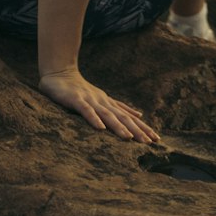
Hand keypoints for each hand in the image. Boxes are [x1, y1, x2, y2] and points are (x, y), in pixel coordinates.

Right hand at [39, 67, 159, 142]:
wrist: (60, 73)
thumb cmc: (80, 89)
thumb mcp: (103, 99)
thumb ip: (119, 107)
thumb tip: (139, 115)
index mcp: (109, 103)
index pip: (129, 117)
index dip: (142, 128)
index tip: (156, 139)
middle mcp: (103, 102)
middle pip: (122, 118)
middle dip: (136, 130)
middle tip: (149, 142)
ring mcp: (90, 100)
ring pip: (107, 115)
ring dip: (118, 127)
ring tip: (129, 138)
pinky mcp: (76, 100)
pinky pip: (86, 111)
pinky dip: (94, 119)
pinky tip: (100, 128)